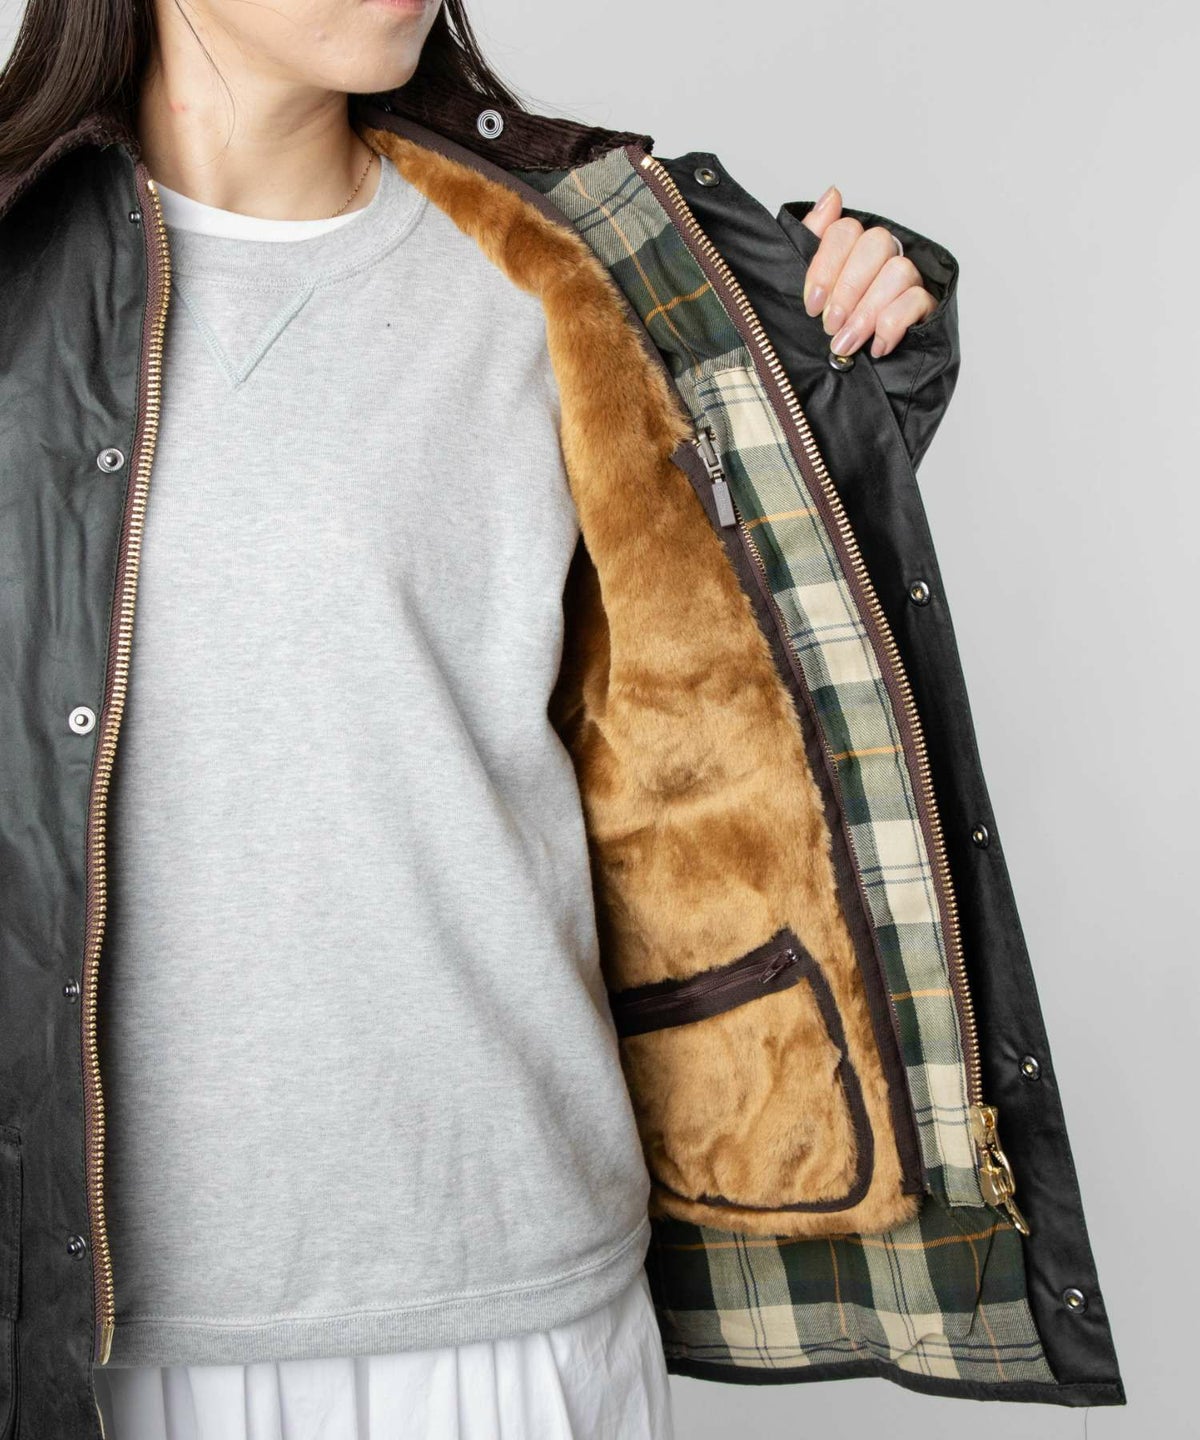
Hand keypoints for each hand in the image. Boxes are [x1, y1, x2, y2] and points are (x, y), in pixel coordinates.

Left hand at [800, 185, 936, 358]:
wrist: (850, 372)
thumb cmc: (831, 326)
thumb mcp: (810, 287)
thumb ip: (812, 239)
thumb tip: (832, 195)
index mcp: (853, 247)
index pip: (845, 231)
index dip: (826, 266)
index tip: (812, 305)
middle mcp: (884, 256)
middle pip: (876, 244)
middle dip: (847, 289)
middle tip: (830, 325)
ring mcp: (908, 278)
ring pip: (898, 271)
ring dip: (867, 311)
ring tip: (846, 343)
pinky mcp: (927, 305)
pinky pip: (916, 300)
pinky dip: (892, 325)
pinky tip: (877, 346)